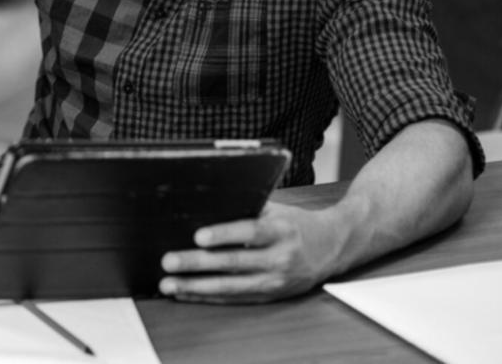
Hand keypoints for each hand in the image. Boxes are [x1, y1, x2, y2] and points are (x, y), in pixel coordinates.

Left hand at [158, 201, 344, 302]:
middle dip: (197, 263)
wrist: (332, 247)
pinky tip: (186, 293)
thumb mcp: (276, 209)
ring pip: (231, 286)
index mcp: (281, 230)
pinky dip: (208, 296)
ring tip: (169, 284)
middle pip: (234, 262)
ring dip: (196, 286)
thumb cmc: (295, 223)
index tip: (198, 236)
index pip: (250, 232)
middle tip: (169, 261)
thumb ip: (247, 207)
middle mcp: (280, 258)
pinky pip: (235, 298)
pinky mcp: (271, 296)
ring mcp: (275, 281)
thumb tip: (207, 203)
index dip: (223, 234)